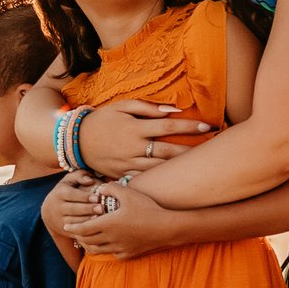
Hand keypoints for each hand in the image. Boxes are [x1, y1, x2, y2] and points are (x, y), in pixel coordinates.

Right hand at [45, 171, 104, 232]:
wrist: (49, 212)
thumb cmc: (64, 192)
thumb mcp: (68, 181)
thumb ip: (79, 176)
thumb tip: (90, 180)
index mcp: (59, 193)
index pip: (72, 195)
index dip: (84, 196)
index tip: (97, 197)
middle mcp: (57, 207)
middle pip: (73, 209)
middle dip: (88, 209)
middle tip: (102, 208)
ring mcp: (59, 220)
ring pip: (74, 221)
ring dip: (87, 220)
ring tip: (100, 218)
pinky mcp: (63, 230)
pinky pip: (74, 230)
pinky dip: (85, 229)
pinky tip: (95, 227)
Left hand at [64, 178, 177, 259]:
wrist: (166, 228)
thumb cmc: (147, 208)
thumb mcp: (129, 193)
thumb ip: (111, 188)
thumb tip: (99, 187)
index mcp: (107, 224)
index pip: (83, 228)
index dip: (73, 227)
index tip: (66, 225)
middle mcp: (110, 238)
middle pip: (87, 240)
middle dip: (79, 235)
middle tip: (74, 231)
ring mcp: (118, 248)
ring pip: (97, 250)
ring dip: (89, 244)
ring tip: (86, 239)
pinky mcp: (127, 255)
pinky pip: (111, 253)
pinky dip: (105, 249)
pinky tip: (106, 244)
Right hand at [78, 99, 211, 175]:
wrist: (76, 141)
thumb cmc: (102, 120)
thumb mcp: (121, 106)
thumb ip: (147, 108)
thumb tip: (172, 110)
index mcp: (134, 127)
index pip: (168, 126)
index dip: (189, 126)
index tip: (208, 126)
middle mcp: (133, 147)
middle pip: (168, 150)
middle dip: (192, 150)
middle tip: (212, 150)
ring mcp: (128, 163)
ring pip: (160, 168)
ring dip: (181, 168)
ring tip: (200, 166)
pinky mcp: (123, 175)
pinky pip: (146, 179)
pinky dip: (162, 180)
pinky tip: (178, 180)